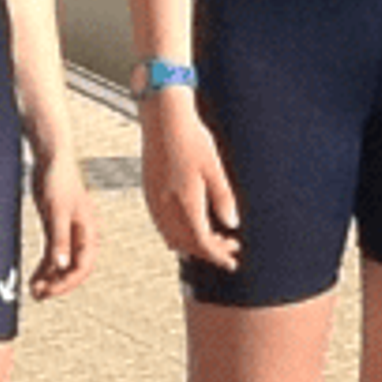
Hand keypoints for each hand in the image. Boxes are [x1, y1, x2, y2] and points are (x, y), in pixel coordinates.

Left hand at [26, 151, 95, 296]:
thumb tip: (61, 266)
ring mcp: (69, 232)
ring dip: (50, 278)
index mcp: (88, 231)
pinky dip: (45, 267)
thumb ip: (60, 240)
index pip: (83, 266)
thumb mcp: (57, 212)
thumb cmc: (58, 180)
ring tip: (34, 292)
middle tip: (39, 295)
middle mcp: (82, 235)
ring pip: (62, 264)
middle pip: (74, 268)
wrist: (51, 159)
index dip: (67, 282)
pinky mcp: (57, 228)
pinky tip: (34, 277)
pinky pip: (53, 254)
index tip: (49, 291)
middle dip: (58, 284)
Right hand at [142, 93, 241, 270]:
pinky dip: (177, 233)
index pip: (202, 243)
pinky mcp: (149, 192)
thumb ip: (223, 198)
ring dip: (192, 244)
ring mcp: (154, 201)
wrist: (163, 119)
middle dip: (209, 251)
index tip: (232, 262)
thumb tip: (232, 223)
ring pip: (172, 237)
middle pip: (186, 244)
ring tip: (213, 238)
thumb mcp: (215, 169)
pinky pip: (162, 225)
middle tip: (230, 247)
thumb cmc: (190, 139)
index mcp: (184, 204)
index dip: (218, 256)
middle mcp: (165, 207)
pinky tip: (190, 224)